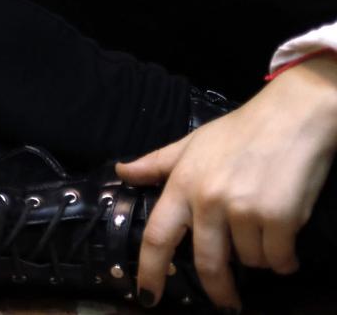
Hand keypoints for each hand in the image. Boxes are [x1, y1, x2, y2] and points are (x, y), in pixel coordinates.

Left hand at [121, 58, 336, 309]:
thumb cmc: (241, 131)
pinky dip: (284, 259)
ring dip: (259, 257)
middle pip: (206, 262)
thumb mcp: (192, 142)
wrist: (293, 117)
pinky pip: (278, 259)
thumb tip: (121, 171)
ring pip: (249, 261)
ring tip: (266, 232)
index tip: (147, 297)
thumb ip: (157, 164)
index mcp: (182, 184)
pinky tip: (287, 243)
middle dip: (218, 291)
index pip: (157, 236)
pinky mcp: (279, 218)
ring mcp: (243, 211)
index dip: (149, 271)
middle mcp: (208, 200)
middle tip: (227, 303)